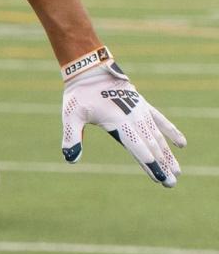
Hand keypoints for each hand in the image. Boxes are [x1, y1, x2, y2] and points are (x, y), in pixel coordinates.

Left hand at [61, 61, 185, 185]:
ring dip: (168, 155)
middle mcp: (134, 118)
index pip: (137, 147)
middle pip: (152, 146)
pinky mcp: (143, 106)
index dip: (148, 163)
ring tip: (177, 172)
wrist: (91, 69)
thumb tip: (70, 159)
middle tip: (171, 184)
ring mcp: (141, 111)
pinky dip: (171, 132)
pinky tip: (182, 145)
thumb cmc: (79, 94)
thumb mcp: (70, 116)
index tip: (159, 178)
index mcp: (119, 122)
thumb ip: (71, 137)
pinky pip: (161, 121)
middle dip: (162, 166)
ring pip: (158, 137)